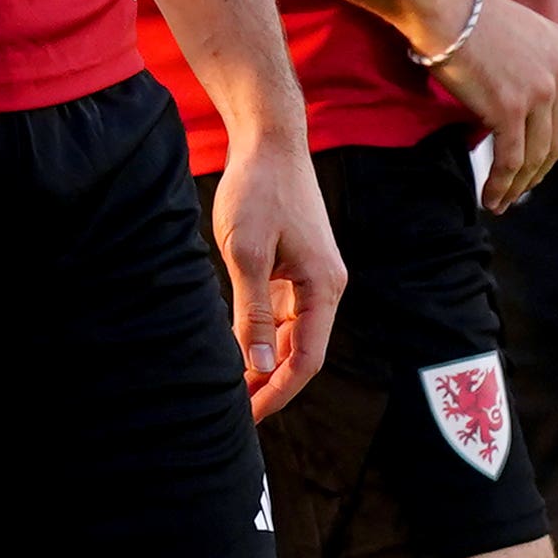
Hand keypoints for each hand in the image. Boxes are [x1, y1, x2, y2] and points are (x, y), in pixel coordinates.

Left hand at [205, 135, 344, 415]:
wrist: (269, 140)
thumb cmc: (259, 189)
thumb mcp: (248, 253)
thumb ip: (254, 312)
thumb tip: (260, 365)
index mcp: (324, 286)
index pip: (307, 360)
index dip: (278, 393)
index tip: (248, 417)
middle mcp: (326, 287)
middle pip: (303, 353)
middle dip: (270, 385)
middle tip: (233, 412)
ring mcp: (313, 277)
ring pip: (292, 336)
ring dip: (266, 362)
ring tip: (231, 387)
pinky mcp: (297, 267)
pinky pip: (284, 314)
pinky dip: (263, 335)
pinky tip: (238, 348)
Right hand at [425, 0, 557, 210]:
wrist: (442, 2)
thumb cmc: (465, 15)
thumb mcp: (517, 35)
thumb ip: (531, 66)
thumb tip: (523, 109)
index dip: (554, 147)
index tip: (536, 166)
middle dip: (539, 173)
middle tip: (519, 191)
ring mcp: (540, 91)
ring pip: (537, 156)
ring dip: (519, 186)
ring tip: (501, 203)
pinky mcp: (511, 107)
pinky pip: (511, 160)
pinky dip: (502, 185)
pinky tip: (490, 198)